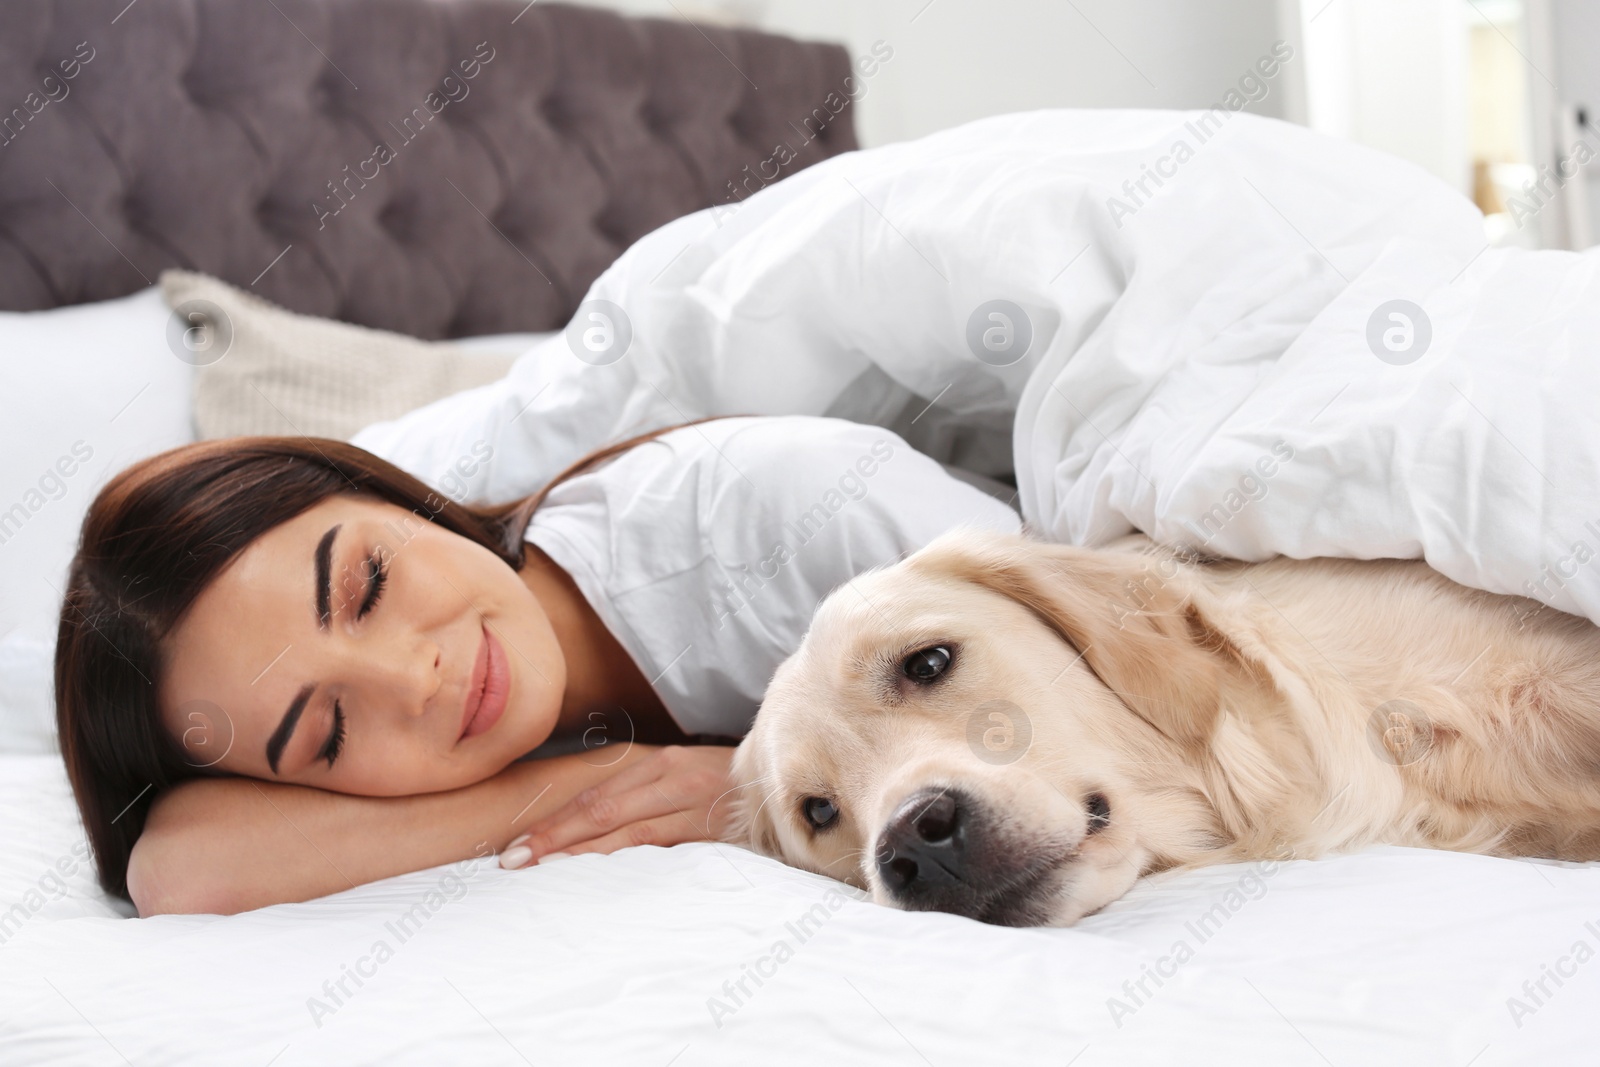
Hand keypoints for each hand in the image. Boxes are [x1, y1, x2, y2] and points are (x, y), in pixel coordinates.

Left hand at [497, 745, 736, 868]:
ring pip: (625, 829)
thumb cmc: (732, 789)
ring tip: (540, 868)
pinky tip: (595, 869)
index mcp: (661, 764)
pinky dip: (622, 856)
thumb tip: (587, 829)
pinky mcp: (713, 827)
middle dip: (552, 837)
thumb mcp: (685, 781)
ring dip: (578, 850)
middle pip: (600, 809)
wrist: (791, 781)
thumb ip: (645, 798)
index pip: (595, 796)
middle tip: (512, 860)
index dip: (553, 821)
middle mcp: (672, 776)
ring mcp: (693, 801)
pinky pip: (659, 843)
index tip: (515, 845)